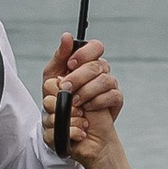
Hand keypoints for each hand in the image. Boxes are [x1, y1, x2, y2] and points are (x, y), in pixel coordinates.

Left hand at [44, 34, 124, 166]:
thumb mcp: (51, 80)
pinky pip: (113, 95)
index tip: (70, 65)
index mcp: (86, 63)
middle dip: (79, 77)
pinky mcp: (115, 101)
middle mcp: (100, 72)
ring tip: (75, 103)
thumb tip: (66, 37)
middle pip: (98, 64)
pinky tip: (87, 109)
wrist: (68, 132)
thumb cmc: (60, 104)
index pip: (95, 47)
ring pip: (106, 79)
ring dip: (87, 92)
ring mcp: (109, 85)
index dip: (84, 54)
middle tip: (66, 88)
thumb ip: (59, 57)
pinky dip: (97, 103)